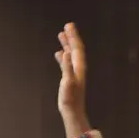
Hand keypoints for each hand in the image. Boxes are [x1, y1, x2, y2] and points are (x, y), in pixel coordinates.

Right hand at [54, 23, 90, 137]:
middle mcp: (78, 69)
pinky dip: (63, 56)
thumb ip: (67, 68)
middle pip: (75, 49)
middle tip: (67, 25)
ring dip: (66, 44)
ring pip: (70, 55)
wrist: (73, 112)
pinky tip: (59, 53)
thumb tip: (64, 53)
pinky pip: (66, 63)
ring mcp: (74, 74)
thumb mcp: (68, 82)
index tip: (69, 26)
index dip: (73, 37)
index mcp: (79, 68)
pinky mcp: (69, 79)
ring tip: (61, 34)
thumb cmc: (71, 99)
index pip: (77, 49)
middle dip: (71, 37)